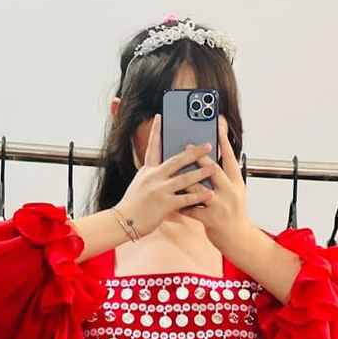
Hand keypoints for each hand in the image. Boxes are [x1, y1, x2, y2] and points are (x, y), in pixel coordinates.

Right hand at [115, 114, 215, 236]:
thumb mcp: (139, 183)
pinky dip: (198, 196)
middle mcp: (153, 177)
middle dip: (194, 152)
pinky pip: (185, 199)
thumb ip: (152, 174)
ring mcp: (159, 190)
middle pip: (177, 160)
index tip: (160, 116)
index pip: (152, 147)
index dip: (156, 131)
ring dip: (201, 172)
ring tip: (215, 168)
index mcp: (147, 170)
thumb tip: (164, 168)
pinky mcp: (164, 205)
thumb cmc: (132, 205)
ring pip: (184, 178)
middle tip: (208, 145)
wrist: (122, 222)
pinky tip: (209, 193)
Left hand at [180, 114, 250, 251]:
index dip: (224, 140)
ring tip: (172, 170)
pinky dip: (179, 204)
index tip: (218, 123)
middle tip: (186, 145)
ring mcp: (220, 205)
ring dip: (184, 179)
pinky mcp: (211, 219)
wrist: (238, 239)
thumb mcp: (235, 193)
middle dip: (199, 158)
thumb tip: (211, 161)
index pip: (230, 158)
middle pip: (214, 170)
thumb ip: (224, 178)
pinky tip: (169, 198)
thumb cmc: (234, 214)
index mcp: (236, 183)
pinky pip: (191, 209)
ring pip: (199, 189)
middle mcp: (230, 192)